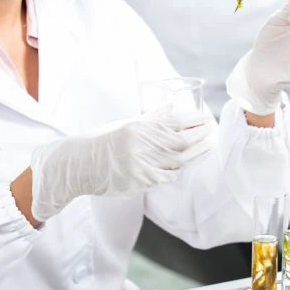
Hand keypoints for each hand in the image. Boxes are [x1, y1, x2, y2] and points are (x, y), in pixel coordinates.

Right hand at [29, 106, 213, 220]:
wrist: (78, 166)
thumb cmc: (100, 142)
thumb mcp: (124, 124)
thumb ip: (150, 118)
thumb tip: (170, 106)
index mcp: (137, 127)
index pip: (172, 122)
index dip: (192, 120)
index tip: (205, 118)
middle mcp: (140, 145)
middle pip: (179, 142)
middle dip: (199, 136)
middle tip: (211, 131)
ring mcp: (140, 165)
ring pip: (176, 160)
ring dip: (194, 153)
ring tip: (207, 146)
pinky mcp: (139, 182)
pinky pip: (165, 177)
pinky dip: (175, 171)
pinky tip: (183, 165)